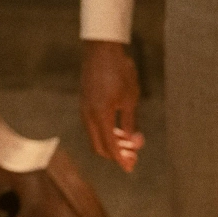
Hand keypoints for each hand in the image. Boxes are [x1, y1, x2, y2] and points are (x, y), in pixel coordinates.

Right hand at [80, 41, 144, 172]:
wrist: (101, 49)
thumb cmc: (119, 71)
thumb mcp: (130, 98)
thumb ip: (130, 122)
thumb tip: (133, 142)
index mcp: (101, 116)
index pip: (110, 147)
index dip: (121, 159)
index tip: (131, 167)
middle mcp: (88, 116)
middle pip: (99, 146)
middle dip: (115, 154)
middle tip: (131, 156)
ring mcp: (84, 109)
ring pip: (94, 137)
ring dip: (109, 143)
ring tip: (127, 142)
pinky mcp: (84, 103)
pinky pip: (92, 126)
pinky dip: (103, 132)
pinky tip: (116, 129)